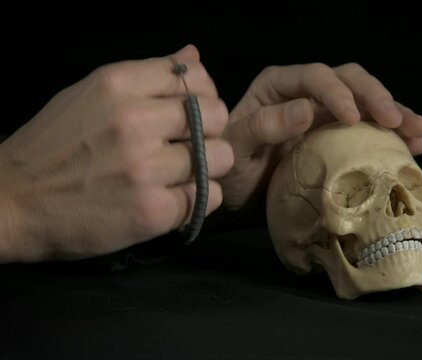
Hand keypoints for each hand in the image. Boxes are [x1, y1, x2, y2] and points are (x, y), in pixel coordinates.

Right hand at [0, 45, 232, 262]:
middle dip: (211, 130)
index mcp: (118, 85)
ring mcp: (144, 168)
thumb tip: (193, 55)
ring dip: (209, 167)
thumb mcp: (90, 95)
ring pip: (220, 157)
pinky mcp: (152, 211)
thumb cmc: (53, 147)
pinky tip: (178, 198)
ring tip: (184, 174)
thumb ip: (146, 77)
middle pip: (217, 114)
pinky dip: (201, 198)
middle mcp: (134, 122)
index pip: (195, 75)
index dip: (202, 94)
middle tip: (191, 145)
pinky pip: (209, 196)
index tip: (191, 112)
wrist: (11, 204)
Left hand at [220, 62, 421, 209]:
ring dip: (395, 114)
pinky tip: (414, 147)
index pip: (314, 77)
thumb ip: (264, 127)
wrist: (236, 196)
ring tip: (420, 132)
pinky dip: (392, 137)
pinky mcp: (339, 137)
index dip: (338, 93)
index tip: (354, 118)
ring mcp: (326, 114)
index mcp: (278, 86)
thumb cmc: (228, 169)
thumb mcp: (235, 149)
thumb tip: (306, 110)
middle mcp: (306, 93)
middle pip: (349, 81)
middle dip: (377, 98)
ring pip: (367, 102)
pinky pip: (370, 129)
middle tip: (398, 122)